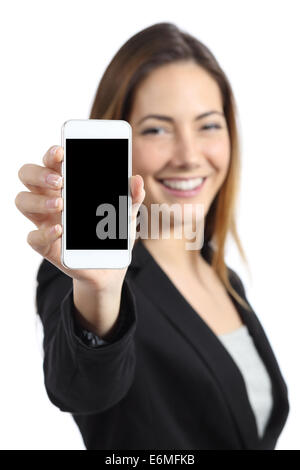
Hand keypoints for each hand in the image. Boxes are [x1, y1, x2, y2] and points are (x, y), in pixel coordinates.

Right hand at [15, 145, 144, 291]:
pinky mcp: (45, 245)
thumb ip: (132, 196)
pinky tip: (60, 231)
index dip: (51, 153)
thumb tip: (136, 180)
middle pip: (28, 175)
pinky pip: (33, 236)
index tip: (62, 152)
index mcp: (67, 184)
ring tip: (60, 204)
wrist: (109, 266)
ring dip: (38, 200)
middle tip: (60, 181)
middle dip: (39, 173)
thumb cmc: (112, 231)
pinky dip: (44, 233)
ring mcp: (45, 220)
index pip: (51, 161)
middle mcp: (50, 197)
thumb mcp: (126, 212)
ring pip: (23, 201)